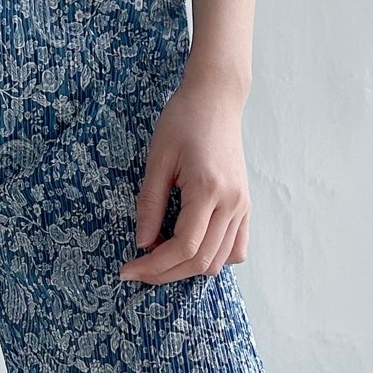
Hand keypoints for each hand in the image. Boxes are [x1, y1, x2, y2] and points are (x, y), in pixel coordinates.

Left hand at [119, 73, 250, 283]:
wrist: (216, 99)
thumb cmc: (182, 121)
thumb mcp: (157, 160)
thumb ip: (150, 204)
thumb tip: (142, 243)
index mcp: (208, 190)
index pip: (184, 247)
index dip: (154, 266)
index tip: (127, 270)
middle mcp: (232, 203)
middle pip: (201, 261)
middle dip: (165, 273)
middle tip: (138, 270)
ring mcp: (242, 206)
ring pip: (220, 260)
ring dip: (187, 268)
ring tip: (160, 256)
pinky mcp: (245, 205)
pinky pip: (236, 249)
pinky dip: (213, 258)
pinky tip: (189, 249)